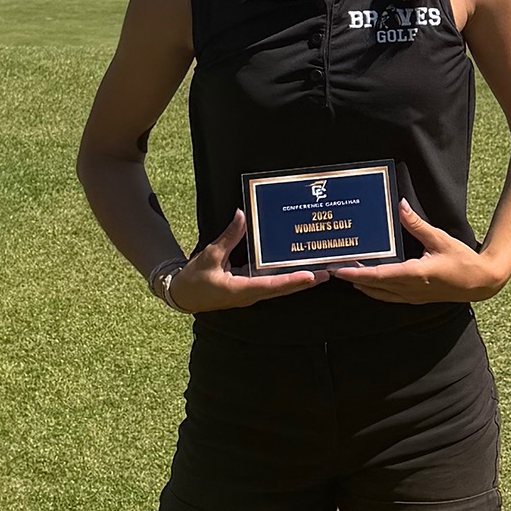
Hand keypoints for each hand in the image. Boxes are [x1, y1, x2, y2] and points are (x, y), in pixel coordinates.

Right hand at [168, 209, 329, 311]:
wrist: (184, 295)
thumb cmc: (195, 279)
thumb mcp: (210, 256)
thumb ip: (228, 237)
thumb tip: (241, 215)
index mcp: (240, 290)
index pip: (270, 285)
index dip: (291, 281)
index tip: (309, 276)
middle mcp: (250, 294)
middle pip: (282, 289)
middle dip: (304, 282)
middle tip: (326, 273)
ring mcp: (251, 293)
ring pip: (279, 288)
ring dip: (298, 281)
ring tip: (319, 273)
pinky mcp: (249, 289)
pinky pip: (271, 284)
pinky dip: (285, 278)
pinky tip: (296, 270)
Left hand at [331, 199, 506, 303]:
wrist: (480, 282)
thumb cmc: (463, 261)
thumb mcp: (439, 239)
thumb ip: (416, 224)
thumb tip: (400, 206)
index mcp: (414, 275)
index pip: (377, 276)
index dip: (355, 273)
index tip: (338, 269)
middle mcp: (410, 289)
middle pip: (373, 287)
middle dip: (352, 278)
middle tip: (334, 268)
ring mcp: (412, 297)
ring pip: (379, 294)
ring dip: (362, 285)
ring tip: (347, 273)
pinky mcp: (415, 299)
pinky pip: (389, 297)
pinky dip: (375, 290)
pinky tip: (369, 282)